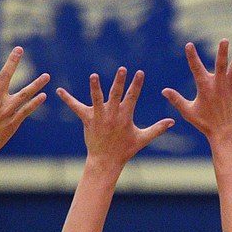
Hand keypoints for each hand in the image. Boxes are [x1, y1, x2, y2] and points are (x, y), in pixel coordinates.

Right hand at [0, 43, 50, 164]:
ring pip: (24, 94)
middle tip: (19, 48)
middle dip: (13, 61)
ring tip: (47, 75)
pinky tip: (44, 95)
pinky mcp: (13, 122)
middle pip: (7, 76)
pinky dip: (36, 103)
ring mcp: (6, 111)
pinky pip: (27, 110)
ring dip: (36, 84)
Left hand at [57, 68, 173, 167]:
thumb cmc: (125, 150)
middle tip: (122, 69)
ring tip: (94, 76)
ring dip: (95, 88)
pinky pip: (76, 107)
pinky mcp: (87, 119)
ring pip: (96, 99)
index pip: (132, 97)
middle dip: (120, 82)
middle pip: (116, 95)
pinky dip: (67, 99)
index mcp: (125, 116)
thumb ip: (157, 129)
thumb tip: (172, 121)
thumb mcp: (142, 139)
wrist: (105, 161)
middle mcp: (112, 115)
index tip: (140, 72)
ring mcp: (99, 117)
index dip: (136, 85)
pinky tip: (59, 90)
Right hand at [162, 40, 231, 141]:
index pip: (196, 68)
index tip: (189, 45)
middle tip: (224, 41)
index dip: (192, 57)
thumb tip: (163, 90)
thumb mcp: (188, 112)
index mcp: (205, 87)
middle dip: (222, 53)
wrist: (225, 133)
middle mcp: (219, 85)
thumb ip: (176, 99)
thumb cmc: (205, 123)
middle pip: (221, 65)